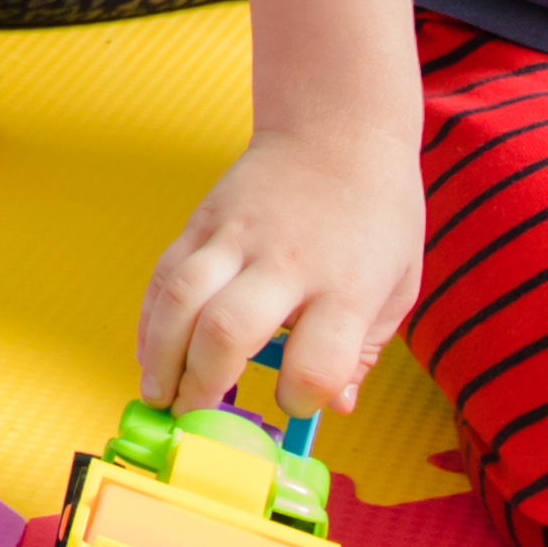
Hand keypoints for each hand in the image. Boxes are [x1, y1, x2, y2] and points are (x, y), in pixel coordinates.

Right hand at [137, 129, 421, 413]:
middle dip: (204, 386)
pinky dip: (149, 320)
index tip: (295, 404)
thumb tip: (333, 405)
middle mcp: (287, 262)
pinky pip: (164, 275)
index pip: (316, 363)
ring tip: (159, 394)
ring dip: (161, 357)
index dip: (300, 399)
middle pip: (228, 331)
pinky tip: (150, 352)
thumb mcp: (398, 285)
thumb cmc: (377, 212)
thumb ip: (365, 351)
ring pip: (181, 300)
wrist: (339, 127)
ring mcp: (237, 236)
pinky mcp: (204, 220)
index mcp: (347, 286)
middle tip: (198, 418)